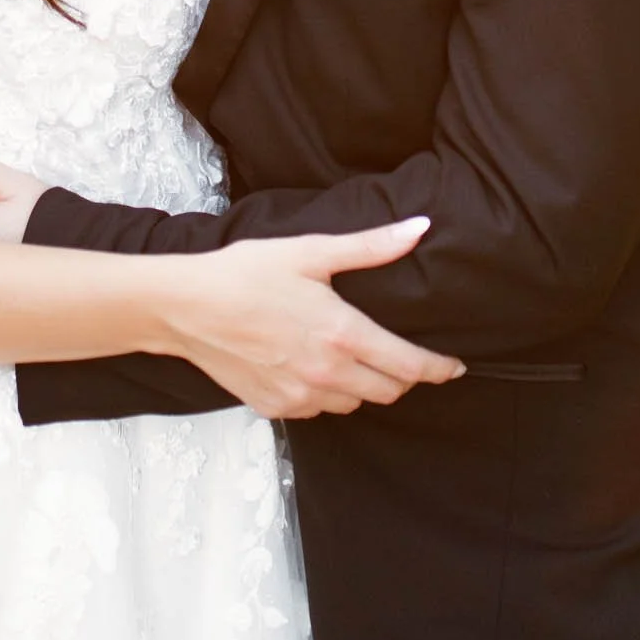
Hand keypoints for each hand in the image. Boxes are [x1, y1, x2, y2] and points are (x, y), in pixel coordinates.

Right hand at [169, 219, 466, 419]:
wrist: (185, 308)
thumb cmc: (245, 273)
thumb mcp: (311, 251)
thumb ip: (370, 246)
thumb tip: (419, 228)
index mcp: (343, 334)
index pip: (409, 365)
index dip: (438, 369)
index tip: (454, 367)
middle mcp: (327, 373)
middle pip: (388, 392)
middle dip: (403, 377)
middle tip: (401, 357)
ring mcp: (300, 396)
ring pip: (354, 404)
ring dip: (363, 386)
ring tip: (352, 358)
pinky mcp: (276, 408)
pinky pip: (318, 410)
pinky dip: (327, 395)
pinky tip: (312, 368)